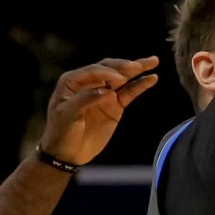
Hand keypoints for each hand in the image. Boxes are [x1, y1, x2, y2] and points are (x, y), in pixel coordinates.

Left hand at [38, 56, 158, 165]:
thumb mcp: (67, 115)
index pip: (93, 71)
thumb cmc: (61, 132)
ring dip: (137, 68)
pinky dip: (140, 85)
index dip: (106, 73)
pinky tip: (152, 78)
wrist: (67, 153)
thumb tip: (107, 90)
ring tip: (153, 61)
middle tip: (137, 65)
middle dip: (124, 65)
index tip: (119, 79)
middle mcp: (89, 83)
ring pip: (122, 78)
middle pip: (110, 69)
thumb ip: (86, 99)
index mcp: (72, 81)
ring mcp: (104, 94)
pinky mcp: (114, 105)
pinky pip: (129, 92)